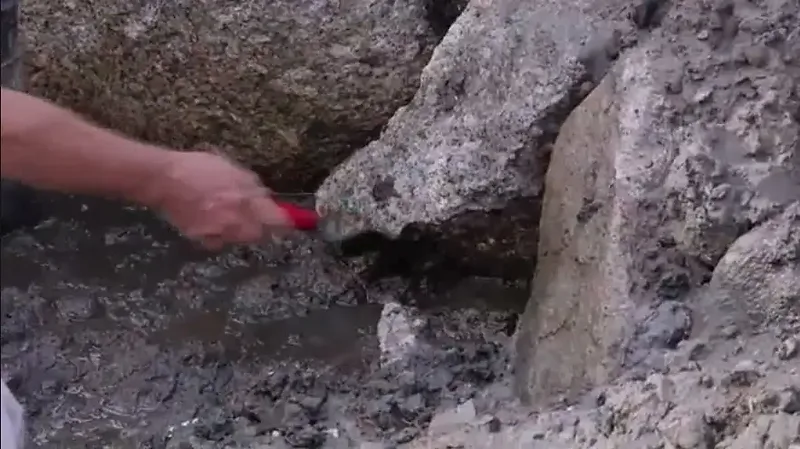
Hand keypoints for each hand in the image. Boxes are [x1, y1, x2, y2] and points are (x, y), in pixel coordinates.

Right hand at [144, 150, 291, 249]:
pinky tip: (212, 220)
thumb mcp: (233, 170)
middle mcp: (234, 222)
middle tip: (257, 215)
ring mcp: (218, 233)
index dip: (288, 223)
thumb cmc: (198, 168)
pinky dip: (221, 234)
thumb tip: (269, 199)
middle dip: (262, 227)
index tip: (295, 223)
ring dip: (242, 230)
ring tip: (229, 213)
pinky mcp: (202, 239)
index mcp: (245, 201)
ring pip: (240, 238)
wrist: (162, 180)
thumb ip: (253, 187)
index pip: (277, 221)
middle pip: (260, 234)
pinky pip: (220, 241)